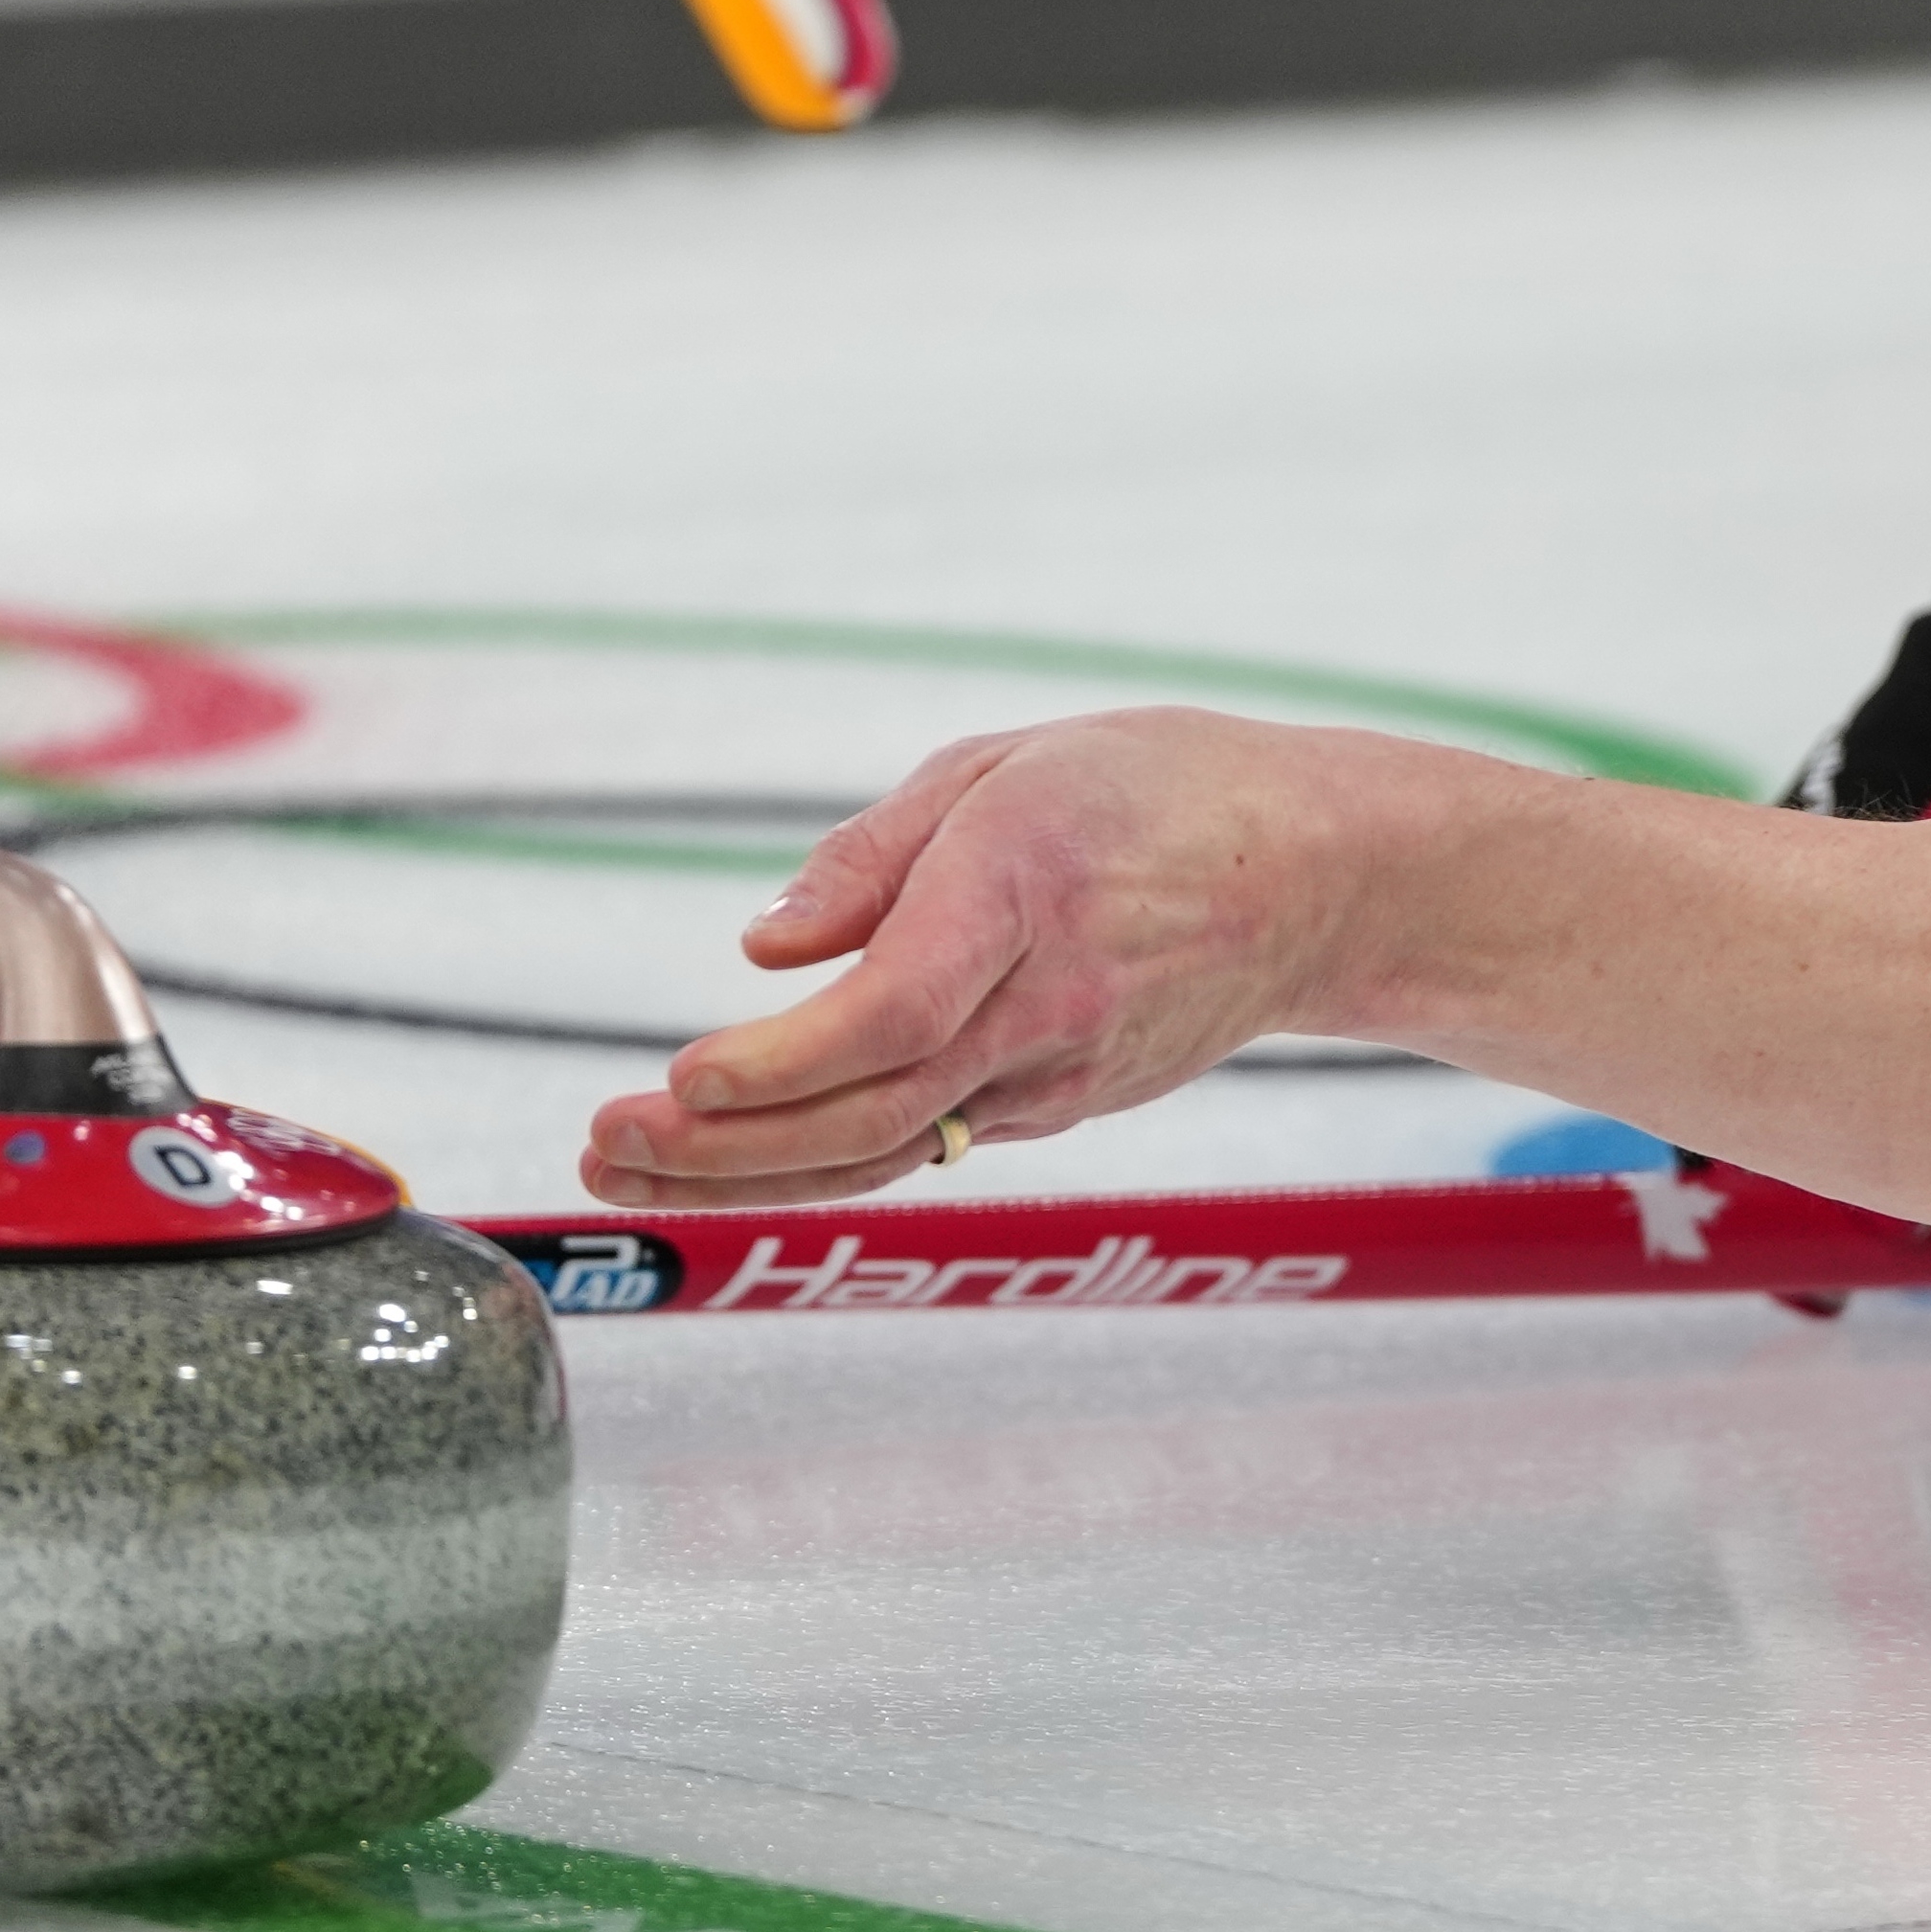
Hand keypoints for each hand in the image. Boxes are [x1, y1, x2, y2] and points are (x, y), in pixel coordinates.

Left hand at [573, 712, 1422, 1204]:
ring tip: (630, 1160)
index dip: (782, 1061)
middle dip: (724, 1142)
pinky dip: (825, 1152)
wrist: (1327, 882)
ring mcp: (1062, 1073)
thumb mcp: (1009, 763)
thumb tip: (765, 950)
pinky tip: (738, 1146)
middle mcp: (1047, 1005)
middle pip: (872, 1110)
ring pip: (890, 1148)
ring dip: (749, 1168)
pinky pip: (929, 1138)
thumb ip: (876, 854)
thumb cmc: (1164, 793)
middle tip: (604, 1140)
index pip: (895, 1014)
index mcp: (1027, 892)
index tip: (683, 1075)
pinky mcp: (1066, 1103)